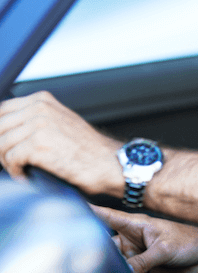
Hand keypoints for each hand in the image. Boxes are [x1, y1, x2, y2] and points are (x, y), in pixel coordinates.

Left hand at [0, 91, 122, 195]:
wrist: (108, 163)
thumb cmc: (87, 149)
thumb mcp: (60, 122)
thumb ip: (35, 119)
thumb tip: (7, 130)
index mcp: (42, 101)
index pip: (2, 110)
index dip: (0, 130)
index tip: (4, 146)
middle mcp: (39, 109)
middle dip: (1, 148)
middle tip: (12, 161)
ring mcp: (39, 125)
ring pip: (1, 145)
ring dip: (8, 162)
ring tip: (22, 170)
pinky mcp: (38, 145)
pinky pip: (10, 160)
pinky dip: (16, 172)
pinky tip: (27, 176)